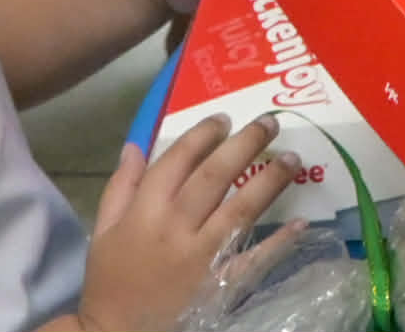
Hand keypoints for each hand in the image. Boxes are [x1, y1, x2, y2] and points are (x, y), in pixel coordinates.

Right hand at [75, 116, 290, 331]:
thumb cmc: (110, 278)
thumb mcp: (104, 229)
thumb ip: (121, 186)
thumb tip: (136, 145)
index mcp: (146, 210)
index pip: (178, 160)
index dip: (203, 135)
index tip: (224, 119)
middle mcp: (176, 227)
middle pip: (216, 176)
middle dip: (245, 144)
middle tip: (270, 123)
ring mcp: (202, 257)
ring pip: (241, 210)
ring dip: (270, 181)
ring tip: (293, 158)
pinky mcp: (219, 285)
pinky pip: (254, 259)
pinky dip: (279, 242)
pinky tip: (300, 222)